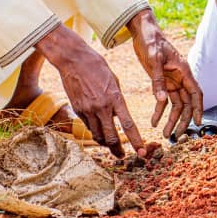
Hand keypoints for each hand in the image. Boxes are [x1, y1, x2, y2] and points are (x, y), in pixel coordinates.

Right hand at [35, 24, 144, 157]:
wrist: (74, 60)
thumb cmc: (98, 67)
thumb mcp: (114, 82)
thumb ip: (117, 100)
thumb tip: (116, 116)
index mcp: (115, 98)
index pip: (128, 125)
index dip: (136, 141)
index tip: (142, 152)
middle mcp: (102, 107)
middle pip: (111, 137)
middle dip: (118, 150)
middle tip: (123, 157)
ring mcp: (88, 110)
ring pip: (97, 135)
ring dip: (105, 144)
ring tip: (111, 147)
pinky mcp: (77, 110)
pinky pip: (87, 126)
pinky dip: (94, 131)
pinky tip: (98, 131)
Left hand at [128, 9, 203, 139]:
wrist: (144, 33)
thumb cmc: (152, 42)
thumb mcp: (154, 59)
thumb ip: (158, 80)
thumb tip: (161, 99)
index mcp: (184, 72)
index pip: (196, 94)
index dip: (199, 109)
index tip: (198, 123)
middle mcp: (181, 78)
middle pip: (187, 103)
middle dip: (183, 120)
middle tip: (176, 135)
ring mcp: (172, 81)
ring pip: (177, 105)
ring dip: (172, 119)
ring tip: (164, 133)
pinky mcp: (162, 82)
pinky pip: (163, 100)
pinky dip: (159, 111)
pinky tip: (154, 121)